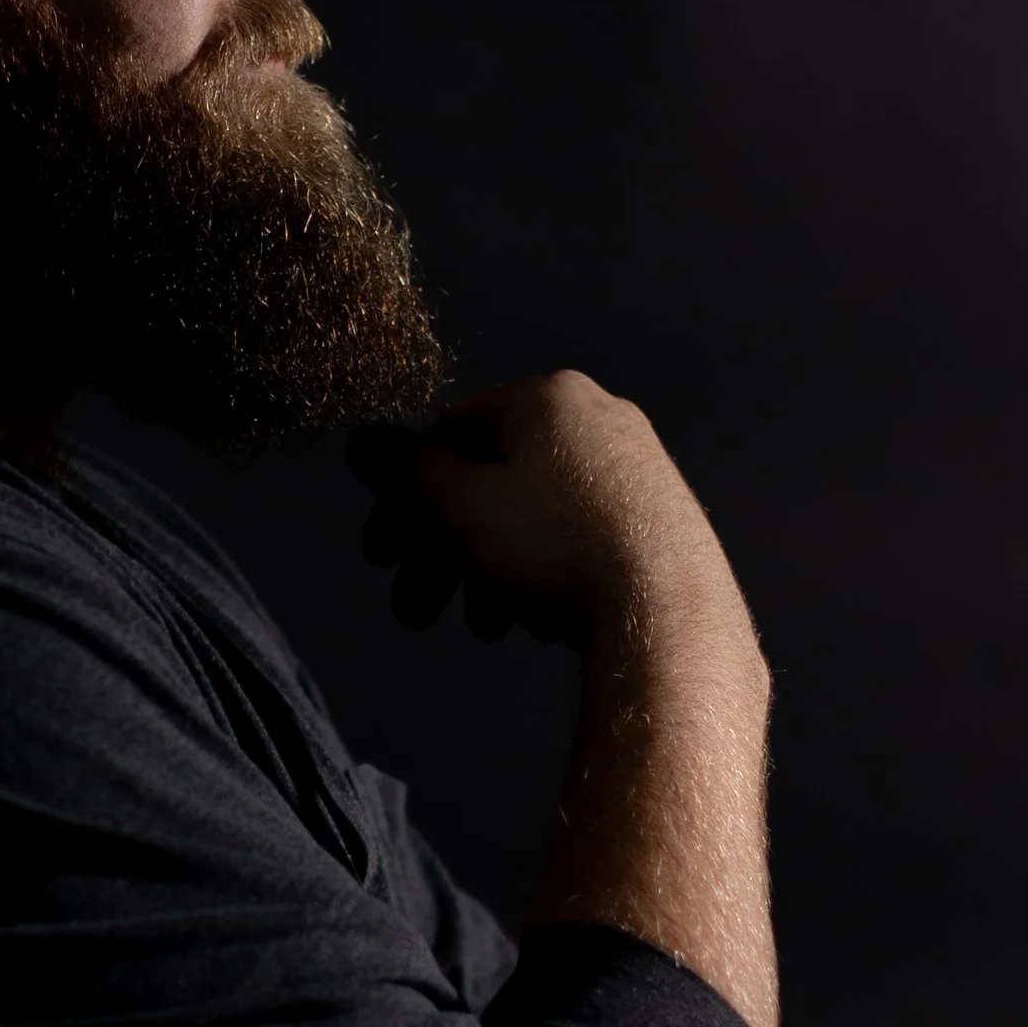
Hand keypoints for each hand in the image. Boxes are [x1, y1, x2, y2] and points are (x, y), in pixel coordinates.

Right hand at [347, 372, 745, 651]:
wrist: (666, 610)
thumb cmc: (551, 547)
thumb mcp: (456, 507)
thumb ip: (404, 471)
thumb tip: (361, 440)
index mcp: (548, 397)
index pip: (449, 430)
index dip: (404, 495)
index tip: (384, 554)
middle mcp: (599, 418)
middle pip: (491, 483)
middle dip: (443, 553)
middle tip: (415, 610)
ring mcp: (636, 469)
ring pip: (532, 518)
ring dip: (489, 574)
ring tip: (484, 629)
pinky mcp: (660, 520)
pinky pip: (578, 538)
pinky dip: (543, 575)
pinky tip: (535, 624)